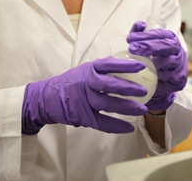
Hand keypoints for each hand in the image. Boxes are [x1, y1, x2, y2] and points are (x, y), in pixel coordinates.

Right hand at [22, 57, 148, 134]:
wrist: (47, 98)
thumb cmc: (71, 82)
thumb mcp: (85, 70)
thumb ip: (102, 69)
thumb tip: (126, 65)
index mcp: (89, 70)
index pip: (108, 64)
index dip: (125, 65)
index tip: (141, 65)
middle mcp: (87, 83)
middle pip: (110, 85)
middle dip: (129, 87)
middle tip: (144, 90)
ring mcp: (85, 101)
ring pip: (108, 104)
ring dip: (127, 107)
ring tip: (142, 109)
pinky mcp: (83, 116)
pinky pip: (102, 122)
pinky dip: (116, 125)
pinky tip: (129, 127)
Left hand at [127, 20, 187, 111]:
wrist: (161, 82)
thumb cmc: (153, 60)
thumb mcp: (146, 46)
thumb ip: (141, 34)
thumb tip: (139, 25)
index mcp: (170, 39)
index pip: (160, 33)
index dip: (145, 35)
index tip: (130, 38)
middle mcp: (177, 50)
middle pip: (167, 45)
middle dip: (149, 46)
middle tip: (132, 48)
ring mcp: (180, 65)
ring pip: (171, 61)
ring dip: (154, 62)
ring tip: (139, 63)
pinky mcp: (180, 79)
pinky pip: (170, 77)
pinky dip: (160, 76)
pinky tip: (150, 76)